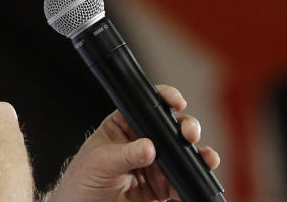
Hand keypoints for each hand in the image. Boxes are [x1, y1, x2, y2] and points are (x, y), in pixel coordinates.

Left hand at [45, 85, 220, 201]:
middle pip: (171, 128)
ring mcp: (154, 165)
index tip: (176, 102)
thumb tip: (149, 147)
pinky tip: (196, 177)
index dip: (164, 99)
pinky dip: (192, 179)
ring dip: (197, 153)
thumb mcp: (100, 162)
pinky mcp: (160, 187)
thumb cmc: (81, 182)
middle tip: (189, 134)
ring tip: (205, 157)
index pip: (147, 106)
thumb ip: (125, 154)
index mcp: (124, 125)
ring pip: (181, 154)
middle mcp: (142, 141)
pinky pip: (181, 181)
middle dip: (186, 127)